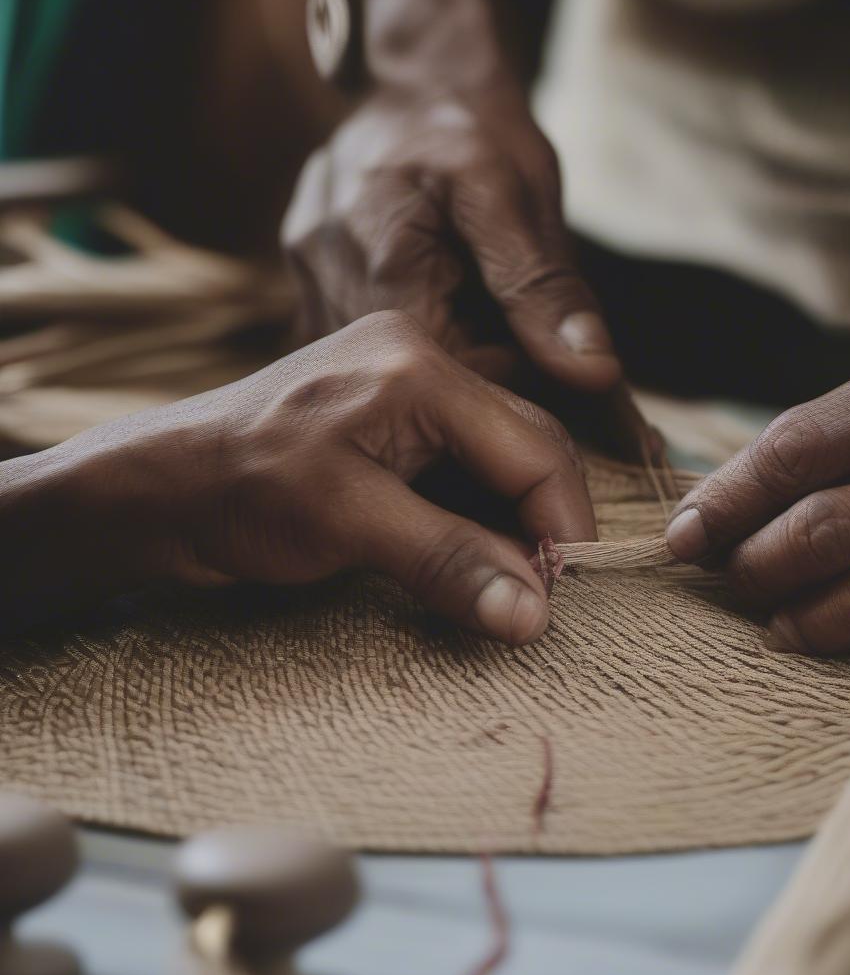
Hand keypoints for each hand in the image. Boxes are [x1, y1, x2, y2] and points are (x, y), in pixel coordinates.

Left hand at [2, 311, 594, 642]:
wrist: (161, 487)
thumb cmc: (239, 493)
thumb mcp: (348, 526)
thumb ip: (449, 561)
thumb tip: (532, 612)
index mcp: (419, 367)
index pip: (533, 445)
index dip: (561, 522)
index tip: (563, 590)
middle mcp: (422, 361)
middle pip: (524, 444)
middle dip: (539, 521)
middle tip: (537, 593)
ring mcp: (406, 386)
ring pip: (497, 458)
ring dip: (509, 522)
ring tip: (506, 580)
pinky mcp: (391, 419)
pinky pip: (461, 465)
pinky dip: (475, 513)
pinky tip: (470, 551)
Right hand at [281, 80, 620, 391]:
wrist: (411, 76)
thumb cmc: (475, 125)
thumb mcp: (521, 197)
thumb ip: (546, 290)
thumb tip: (593, 373)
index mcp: (380, 265)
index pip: (450, 376)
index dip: (504, 373)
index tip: (535, 347)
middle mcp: (325, 283)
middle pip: (410, 381)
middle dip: (470, 359)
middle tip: (506, 320)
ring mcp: (306, 286)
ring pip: (382, 371)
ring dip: (437, 349)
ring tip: (467, 299)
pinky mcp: (305, 285)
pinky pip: (359, 345)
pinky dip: (405, 335)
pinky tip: (430, 297)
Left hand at [665, 309, 849, 652]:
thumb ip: (813, 442)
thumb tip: (713, 509)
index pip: (792, 453)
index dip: (724, 500)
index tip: (680, 534)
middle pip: (817, 525)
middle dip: (746, 556)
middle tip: (716, 564)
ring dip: (779, 595)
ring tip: (748, 594)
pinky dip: (827, 626)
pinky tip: (790, 630)